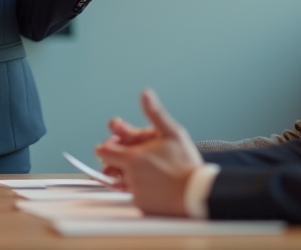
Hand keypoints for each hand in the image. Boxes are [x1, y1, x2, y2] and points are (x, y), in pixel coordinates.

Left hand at [94, 90, 200, 215]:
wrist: (197, 193)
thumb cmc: (186, 163)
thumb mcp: (173, 132)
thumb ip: (155, 113)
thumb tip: (145, 94)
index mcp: (133, 157)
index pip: (103, 151)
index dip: (108, 146)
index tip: (116, 144)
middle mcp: (130, 176)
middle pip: (109, 168)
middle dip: (116, 161)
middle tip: (132, 157)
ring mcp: (135, 192)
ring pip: (122, 182)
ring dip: (128, 175)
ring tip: (147, 170)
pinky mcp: (142, 205)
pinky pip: (134, 195)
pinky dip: (140, 190)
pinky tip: (155, 184)